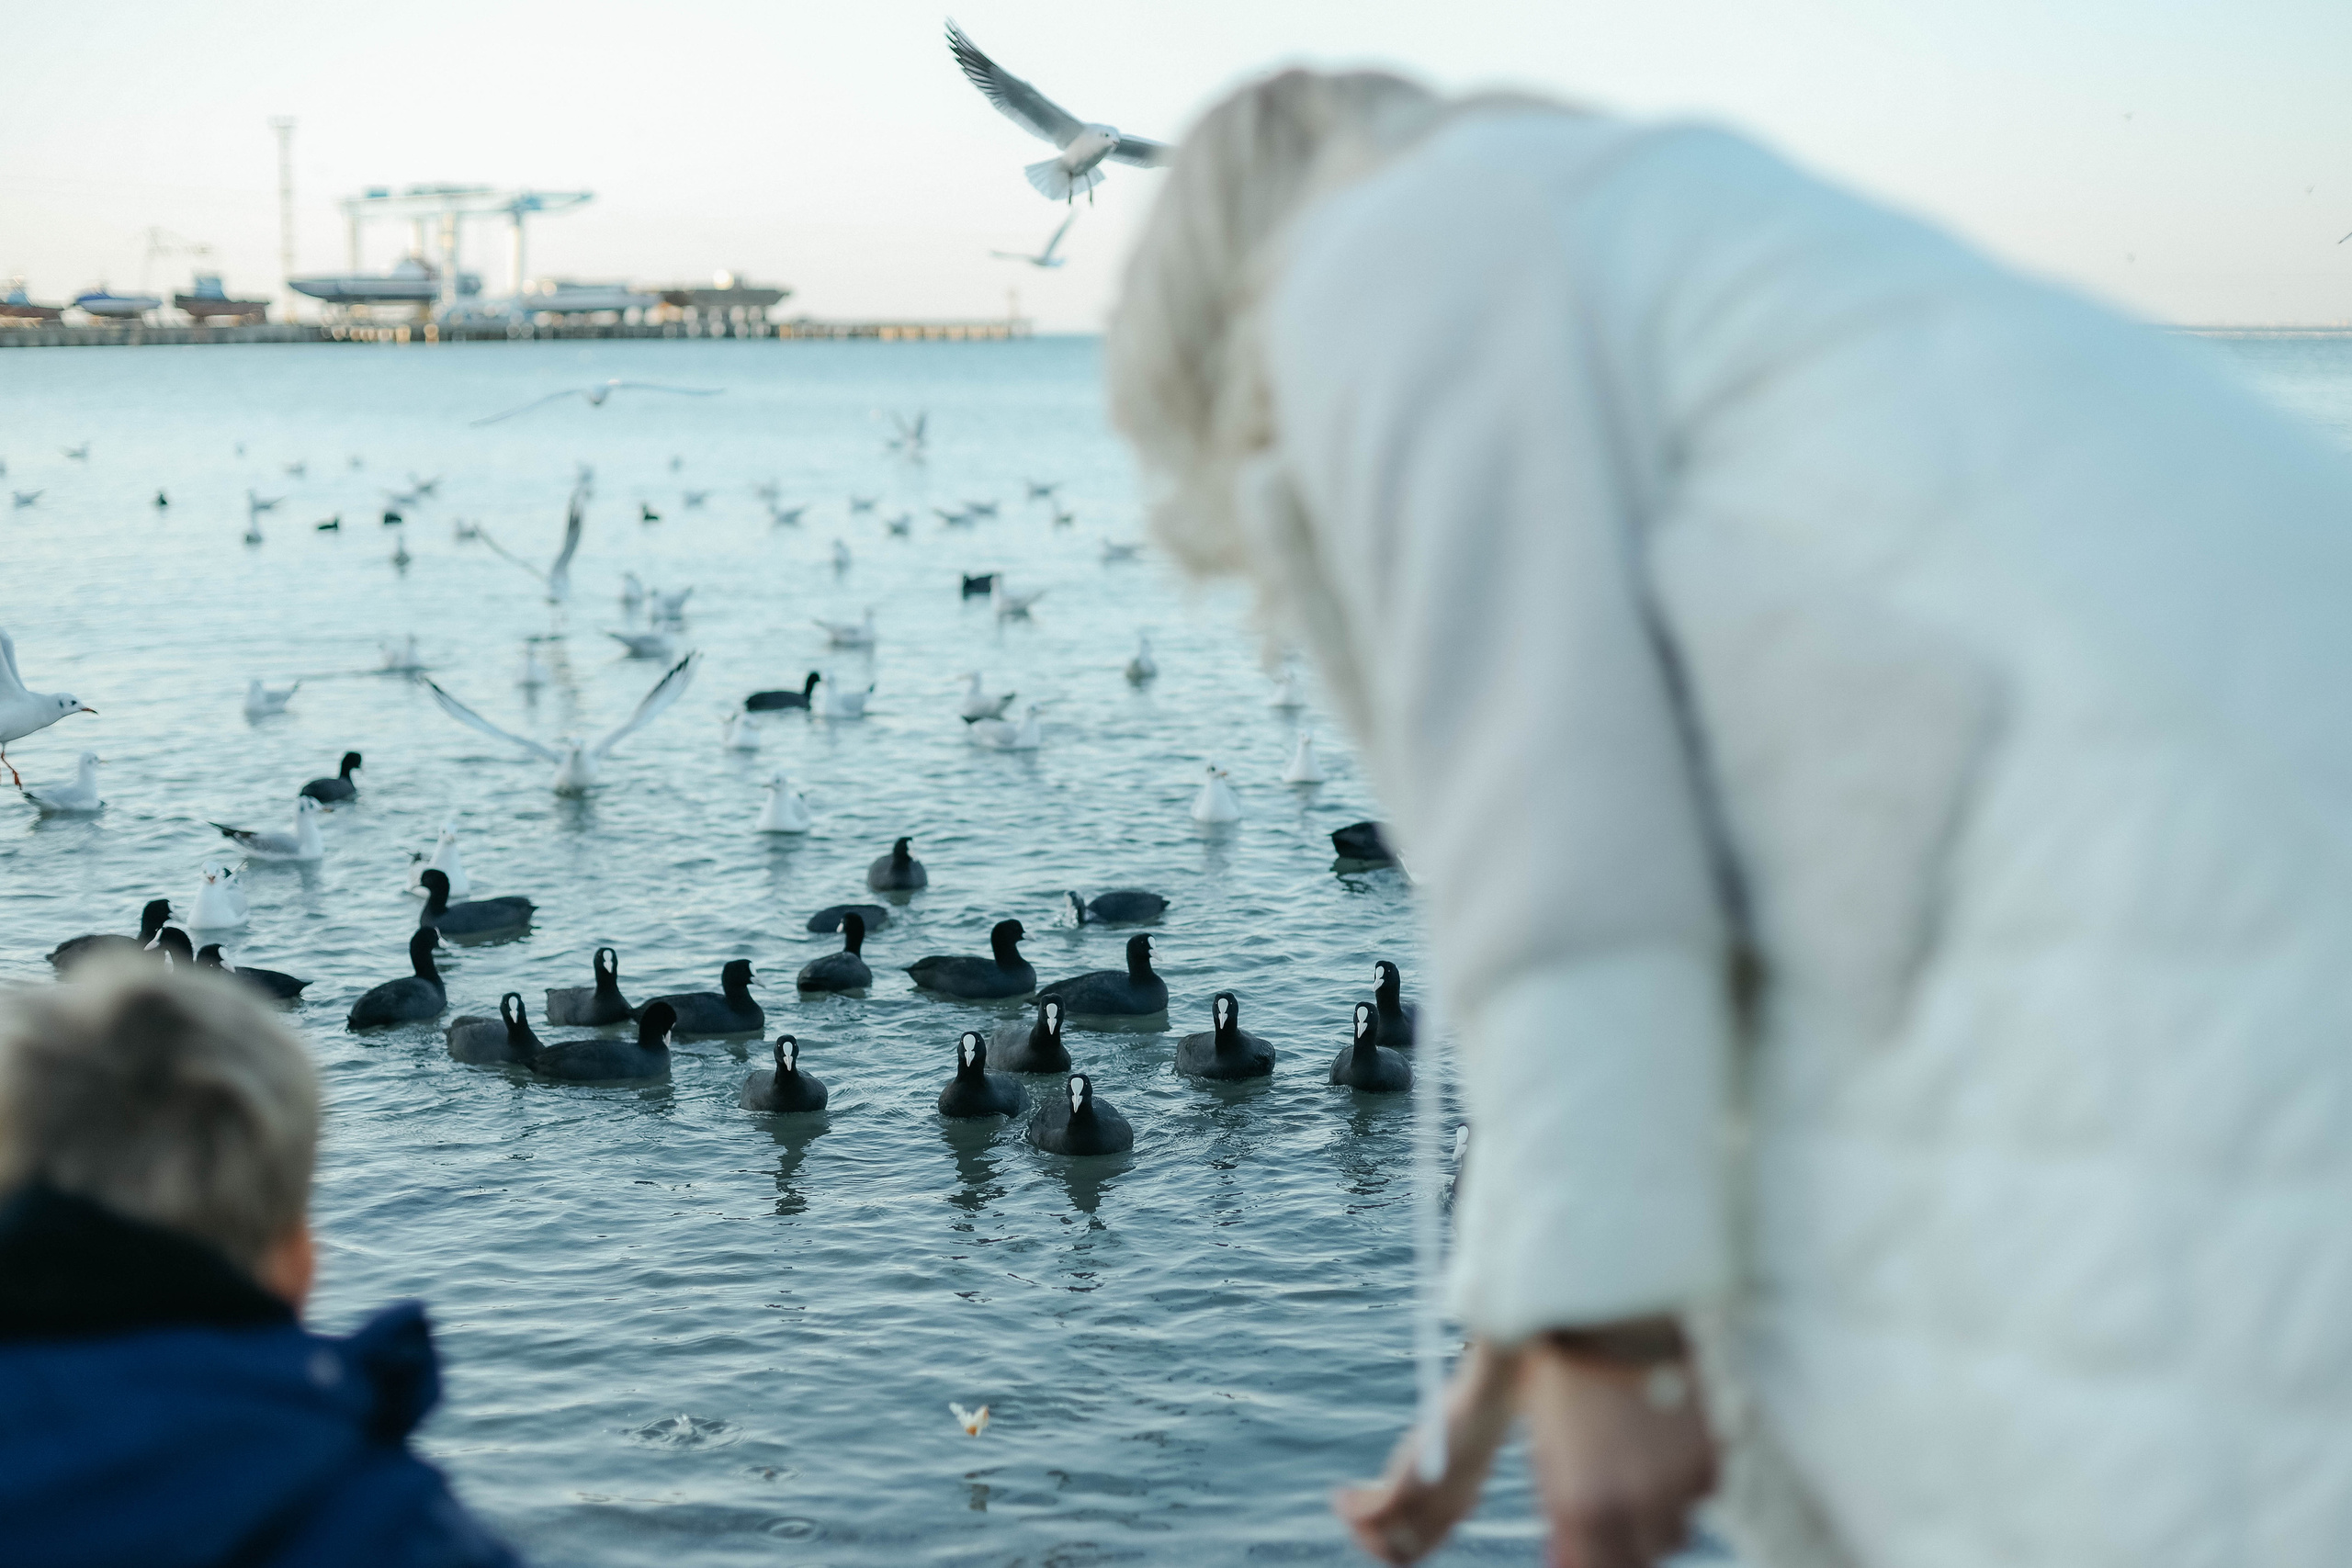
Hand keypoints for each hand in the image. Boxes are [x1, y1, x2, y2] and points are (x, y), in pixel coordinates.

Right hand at [1332, 1339, 1520, 1563]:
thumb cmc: (1473, 1421)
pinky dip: (1350, 1509)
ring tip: (1341, 1500)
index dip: (1392, 1545)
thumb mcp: (1457, 1455)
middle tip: (1351, 1518)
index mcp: (1455, 1514)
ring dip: (1354, 1525)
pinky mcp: (1406, 1487)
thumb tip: (1426, 1464)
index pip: (1419, 1550)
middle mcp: (1441, 1519)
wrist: (1485, 1407)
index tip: (1376, 1524)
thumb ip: (1441, 1470)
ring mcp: (1423, 1506)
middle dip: (1368, 1542)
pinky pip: (1371, 1514)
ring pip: (1380, 1539)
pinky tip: (1341, 1493)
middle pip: (1398, 1554)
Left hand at [1521, 1336, 1715, 1567]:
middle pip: (1642, 1556)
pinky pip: (1701, 1490)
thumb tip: (1568, 1553)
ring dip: (1658, 1510)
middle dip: (1625, 1540)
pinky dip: (1684, 1475)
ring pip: (1675, 1527)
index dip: (1589, 1561)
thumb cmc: (1566, 1367)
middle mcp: (1638, 1504)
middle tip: (1611, 1500)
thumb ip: (1564, 1504)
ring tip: (1634, 1456)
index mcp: (1586, 1505)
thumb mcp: (1550, 1442)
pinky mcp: (1713, 1457)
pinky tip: (1662, 1433)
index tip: (1585, 1552)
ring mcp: (1681, 1483)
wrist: (1617, 1303)